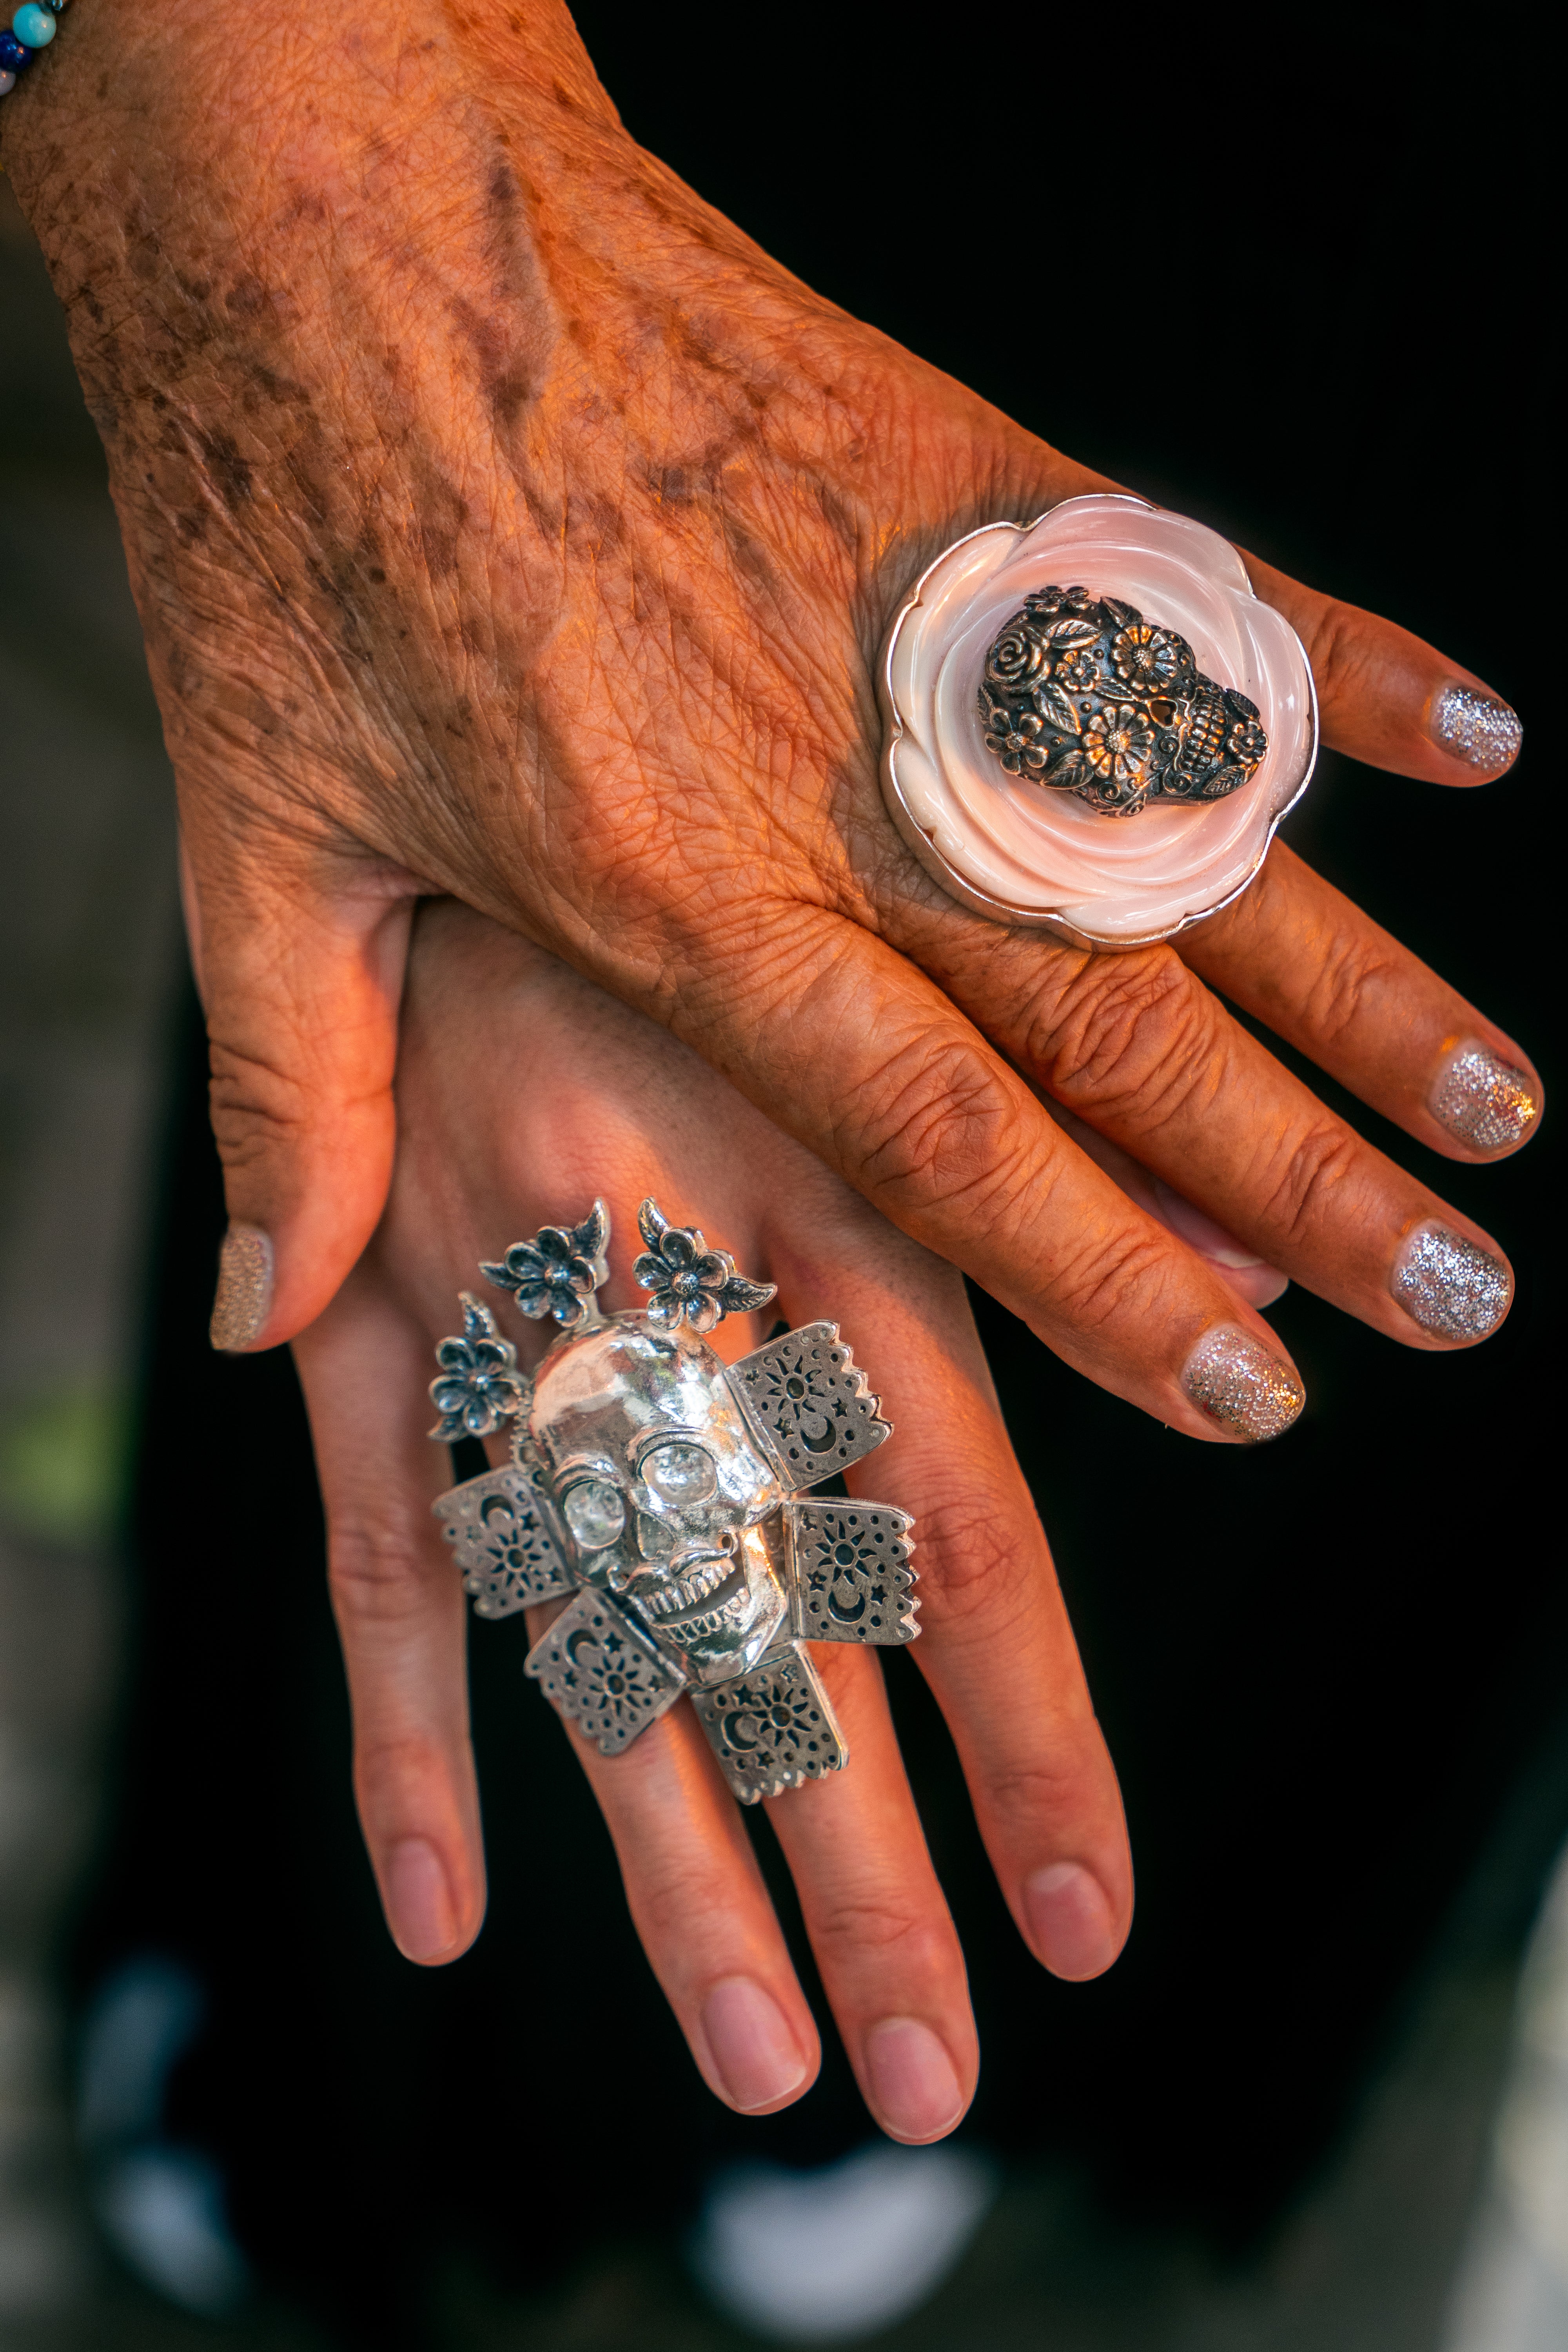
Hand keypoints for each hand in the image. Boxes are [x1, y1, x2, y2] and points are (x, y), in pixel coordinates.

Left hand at [4, 2, 1538, 1430]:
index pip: (941, 1132)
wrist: (340, 203)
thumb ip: (297, 1092)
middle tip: (1455, 1291)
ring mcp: (919, 621)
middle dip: (1302, 1178)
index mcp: (678, 883)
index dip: (1107, 1275)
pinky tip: (1475, 746)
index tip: (1245, 1384)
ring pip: (1186, 843)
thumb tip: (264, 1317)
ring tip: (1500, 1110)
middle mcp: (838, 776)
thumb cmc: (294, 516)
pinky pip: (1181, 596)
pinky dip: (1338, 667)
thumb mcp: (254, 829)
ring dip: (1365, 984)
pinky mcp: (959, 473)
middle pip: (1117, 1023)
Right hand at [292, 898, 1135, 2140]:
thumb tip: (1254, 1301)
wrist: (456, 695)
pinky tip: (441, 1907)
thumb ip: (1071, 1163)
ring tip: (752, 2053)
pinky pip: (380, 1540)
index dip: (1030, 1734)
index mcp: (828, 1190)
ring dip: (671, 1853)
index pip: (955, 1525)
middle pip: (780, 1623)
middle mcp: (668, 1271)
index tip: (1090, 1915)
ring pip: (594, 1624)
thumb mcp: (909, 962)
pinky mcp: (354, 1307)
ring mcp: (492, 1300)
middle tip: (933, 2074)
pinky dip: (405, 1728)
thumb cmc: (726, 841)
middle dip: (862, 1864)